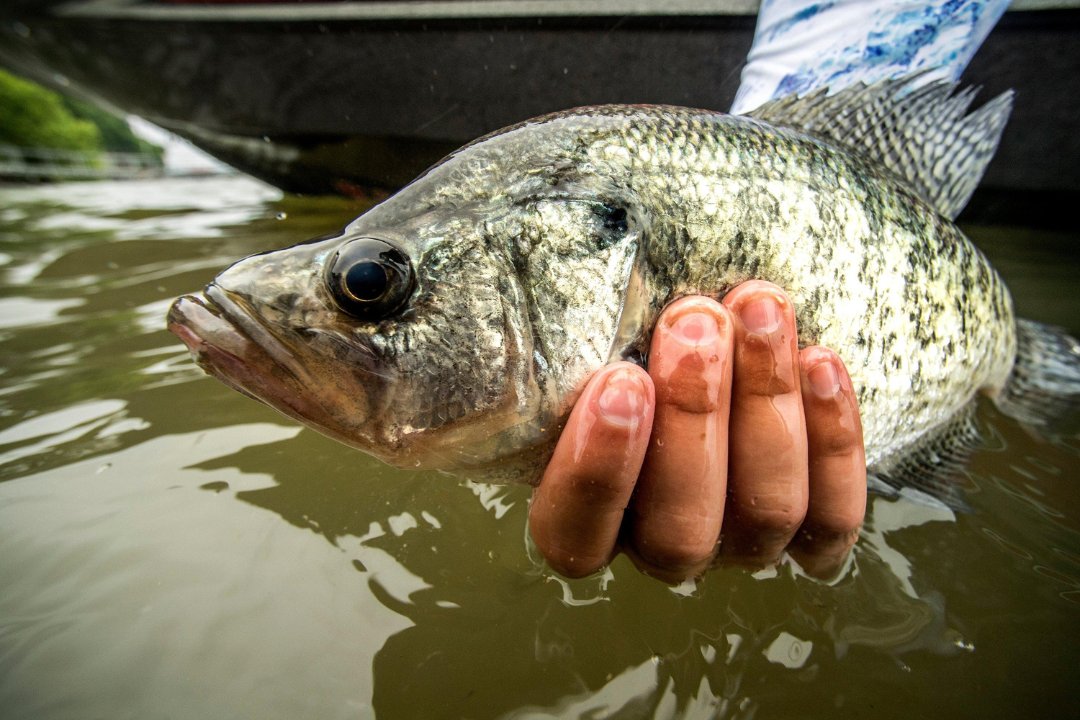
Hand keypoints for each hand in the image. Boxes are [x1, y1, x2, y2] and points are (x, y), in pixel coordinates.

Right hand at [528, 281, 866, 581]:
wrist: (712, 333)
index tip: (619, 381)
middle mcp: (662, 541)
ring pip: (764, 514)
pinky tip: (820, 360)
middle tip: (695, 320)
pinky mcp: (812, 524)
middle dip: (694, 419)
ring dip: (765, 405)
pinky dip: (834, 441)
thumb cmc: (614, 327)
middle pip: (680, 528)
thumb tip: (407, 281)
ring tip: (760, 307)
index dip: (598, 473)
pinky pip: (833, 515)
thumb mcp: (552, 327)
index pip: (575, 535)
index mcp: (585, 514)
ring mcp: (742, 541)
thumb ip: (502, 325)